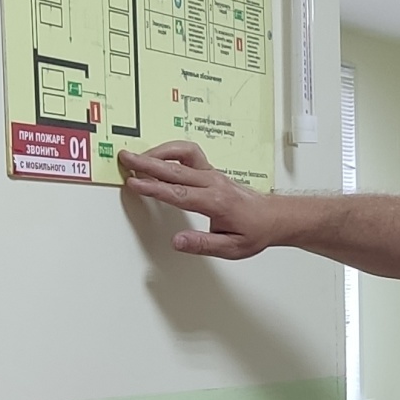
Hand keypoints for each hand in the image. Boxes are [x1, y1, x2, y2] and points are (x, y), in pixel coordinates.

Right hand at [120, 141, 283, 258]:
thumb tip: (177, 242)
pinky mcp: (211, 171)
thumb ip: (203, 245)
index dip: (155, 188)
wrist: (274, 217)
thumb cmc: (255, 231)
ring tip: (138, 156)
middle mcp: (213, 184)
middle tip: (125, 158)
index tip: (135, 183)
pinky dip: (171, 151)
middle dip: (147, 163)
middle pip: (175, 169)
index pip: (179, 193)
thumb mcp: (232, 248)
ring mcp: (212, 175)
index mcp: (216, 202)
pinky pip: (189, 154)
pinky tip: (157, 156)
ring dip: (159, 153)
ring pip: (182, 156)